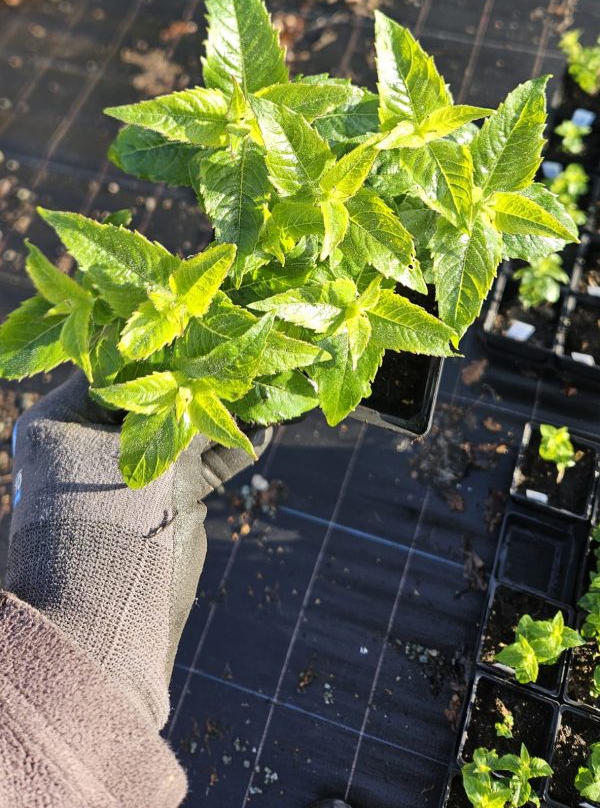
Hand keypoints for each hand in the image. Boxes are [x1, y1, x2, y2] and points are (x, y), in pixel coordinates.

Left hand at [4, 373, 269, 727]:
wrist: (108, 629)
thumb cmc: (107, 526)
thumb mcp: (148, 457)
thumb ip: (190, 413)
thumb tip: (223, 373)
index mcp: (62, 420)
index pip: (116, 364)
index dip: (159, 342)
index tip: (201, 317)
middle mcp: (96, 439)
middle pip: (157, 392)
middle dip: (200, 373)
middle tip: (241, 343)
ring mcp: (135, 471)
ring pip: (188, 425)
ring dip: (228, 407)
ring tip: (267, 376)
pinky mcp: (170, 499)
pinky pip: (207, 461)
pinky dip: (236, 444)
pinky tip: (268, 422)